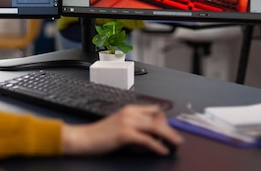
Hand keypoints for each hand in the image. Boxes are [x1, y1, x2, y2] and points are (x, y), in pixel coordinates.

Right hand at [61, 104, 182, 155]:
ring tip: (175, 144)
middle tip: (177, 140)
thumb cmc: (99, 135)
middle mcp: (130, 113)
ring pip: (155, 127)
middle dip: (169, 129)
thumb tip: (150, 132)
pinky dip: (157, 146)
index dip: (164, 120)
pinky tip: (163, 151)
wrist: (83, 138)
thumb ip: (133, 124)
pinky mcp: (124, 134)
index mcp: (129, 109)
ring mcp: (127, 122)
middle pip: (157, 119)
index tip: (170, 130)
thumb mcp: (119, 124)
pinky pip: (147, 140)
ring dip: (168, 136)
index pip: (154, 110)